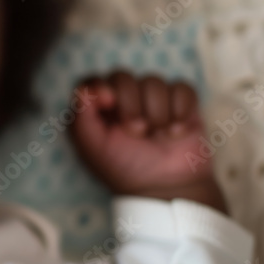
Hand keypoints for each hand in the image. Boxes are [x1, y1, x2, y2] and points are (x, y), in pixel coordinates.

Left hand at [69, 71, 225, 211]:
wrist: (165, 187)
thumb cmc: (125, 168)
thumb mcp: (93, 149)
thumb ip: (81, 119)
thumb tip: (85, 90)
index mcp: (98, 109)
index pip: (92, 80)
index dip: (98, 86)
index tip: (107, 101)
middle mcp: (123, 99)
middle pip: (121, 76)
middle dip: (130, 103)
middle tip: (136, 131)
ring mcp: (152, 98)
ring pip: (153, 81)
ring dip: (157, 111)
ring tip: (158, 135)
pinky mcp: (181, 102)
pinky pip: (182, 88)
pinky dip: (180, 109)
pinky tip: (176, 131)